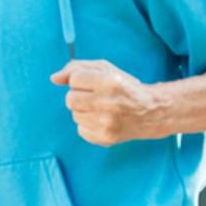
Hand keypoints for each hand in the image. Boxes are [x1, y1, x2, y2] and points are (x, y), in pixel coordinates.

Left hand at [51, 59, 167, 145]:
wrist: (151, 112)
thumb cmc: (124, 87)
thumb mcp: (105, 69)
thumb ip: (76, 68)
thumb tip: (54, 78)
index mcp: (110, 82)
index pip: (75, 79)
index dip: (81, 80)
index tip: (93, 83)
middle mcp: (109, 103)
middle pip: (70, 99)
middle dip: (79, 96)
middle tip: (96, 97)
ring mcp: (107, 123)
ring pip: (74, 114)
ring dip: (84, 110)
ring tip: (102, 109)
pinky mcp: (106, 137)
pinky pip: (80, 129)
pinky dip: (88, 124)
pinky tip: (103, 120)